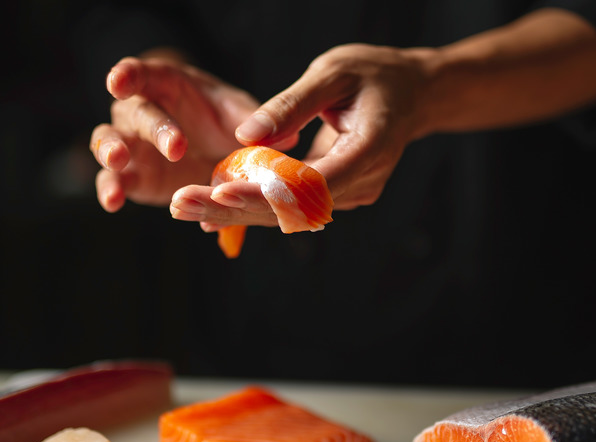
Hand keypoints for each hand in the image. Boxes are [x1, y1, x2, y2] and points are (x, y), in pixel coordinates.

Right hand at [89, 55, 265, 211]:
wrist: (218, 154)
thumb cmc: (225, 121)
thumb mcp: (243, 115)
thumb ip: (257, 122)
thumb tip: (287, 137)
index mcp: (166, 85)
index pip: (141, 73)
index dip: (128, 75)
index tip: (118, 81)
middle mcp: (141, 111)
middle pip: (134, 112)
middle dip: (153, 127)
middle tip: (176, 148)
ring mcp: (132, 145)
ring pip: (107, 142)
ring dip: (110, 151)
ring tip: (119, 162)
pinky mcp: (134, 176)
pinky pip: (114, 180)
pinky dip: (111, 189)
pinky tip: (114, 201)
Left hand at [169, 43, 433, 228]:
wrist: (413, 94)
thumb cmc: (375, 74)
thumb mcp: (333, 72)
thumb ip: (292, 105)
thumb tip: (246, 137)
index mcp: (369, 150)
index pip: (312, 185)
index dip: (266, 193)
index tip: (221, 192)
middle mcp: (363, 182)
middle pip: (293, 209)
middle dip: (235, 209)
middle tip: (182, 205)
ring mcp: (353, 194)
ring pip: (289, 213)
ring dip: (237, 211)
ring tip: (184, 207)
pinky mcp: (339, 195)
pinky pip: (293, 204)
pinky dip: (255, 202)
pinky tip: (213, 203)